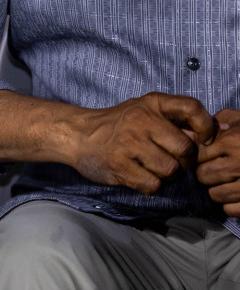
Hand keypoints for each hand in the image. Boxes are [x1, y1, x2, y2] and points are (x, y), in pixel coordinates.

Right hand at [66, 92, 214, 193]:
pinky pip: (152, 185)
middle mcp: (140, 120)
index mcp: (150, 104)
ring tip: (150, 167)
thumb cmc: (116, 124)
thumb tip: (212, 133)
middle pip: (185, 149)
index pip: (191, 107)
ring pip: (171, 170)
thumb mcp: (143, 111)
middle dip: (183, 161)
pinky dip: (149, 185)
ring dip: (166, 175)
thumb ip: (174, 120)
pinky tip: (137, 175)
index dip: (206, 126)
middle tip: (170, 160)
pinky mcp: (119, 165)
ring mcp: (129, 143)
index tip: (204, 139)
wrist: (76, 134)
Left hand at [196, 109, 239, 214]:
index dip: (201, 156)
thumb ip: (217, 122)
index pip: (198, 154)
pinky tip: (237, 194)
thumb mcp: (239, 120)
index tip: (209, 156)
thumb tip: (194, 133)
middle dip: (207, 173)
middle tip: (217, 169)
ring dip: (218, 189)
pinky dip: (231, 204)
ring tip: (228, 181)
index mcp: (233, 141)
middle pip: (203, 176)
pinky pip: (230, 210)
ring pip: (215, 194)